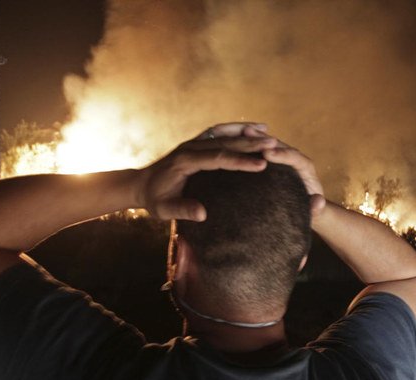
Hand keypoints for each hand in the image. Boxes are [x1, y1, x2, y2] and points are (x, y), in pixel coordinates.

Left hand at [141, 123, 276, 220]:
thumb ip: (182, 210)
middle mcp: (191, 147)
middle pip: (225, 143)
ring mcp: (194, 142)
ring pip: (224, 133)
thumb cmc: (154, 200)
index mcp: (185, 161)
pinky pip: (220, 132)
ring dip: (247, 133)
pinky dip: (238, 129)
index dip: (240, 161)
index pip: (217, 159)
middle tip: (275, 145)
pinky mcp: (198, 142)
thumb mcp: (163, 209)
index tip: (261, 165)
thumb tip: (203, 214)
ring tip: (270, 134)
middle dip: (251, 144)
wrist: (140, 184)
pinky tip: (254, 129)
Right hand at [243, 127, 325, 216]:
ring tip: (236, 132)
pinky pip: (258, 151)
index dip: (282, 154)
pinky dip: (247, 146)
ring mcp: (280, 159)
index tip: (267, 153)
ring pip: (267, 144)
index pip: (295, 158)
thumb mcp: (314, 212)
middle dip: (263, 139)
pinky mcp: (270, 162)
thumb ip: (317, 208)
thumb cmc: (308, 211)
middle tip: (247, 133)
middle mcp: (292, 159)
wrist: (304, 209)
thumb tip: (318, 201)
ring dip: (253, 138)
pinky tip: (231, 142)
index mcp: (305, 169)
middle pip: (279, 145)